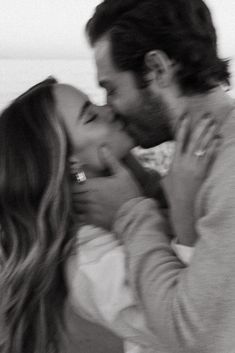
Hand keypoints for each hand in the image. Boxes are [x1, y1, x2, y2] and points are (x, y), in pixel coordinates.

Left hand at [72, 147, 141, 229]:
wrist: (134, 215)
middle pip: (72, 194)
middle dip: (72, 191)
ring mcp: (89, 210)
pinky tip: (80, 210)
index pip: (73, 183)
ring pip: (74, 205)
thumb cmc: (129, 193)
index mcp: (94, 186)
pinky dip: (76, 213)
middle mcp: (89, 198)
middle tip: (75, 188)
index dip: (72, 181)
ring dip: (74, 201)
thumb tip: (102, 147)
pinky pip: (78, 217)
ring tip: (77, 198)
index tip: (75, 179)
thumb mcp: (123, 174)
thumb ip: (111, 161)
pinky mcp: (92, 220)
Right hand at [163, 113, 220, 244]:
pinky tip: (218, 140)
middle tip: (207, 116)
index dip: (182, 128)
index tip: (186, 116)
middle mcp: (185, 163)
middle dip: (200, 127)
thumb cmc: (174, 195)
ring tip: (214, 124)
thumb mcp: (166, 180)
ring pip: (203, 147)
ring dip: (209, 134)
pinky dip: (214, 148)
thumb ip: (168, 169)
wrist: (184, 209)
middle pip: (194, 141)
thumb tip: (169, 163)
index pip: (179, 141)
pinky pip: (210, 157)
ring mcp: (195, 168)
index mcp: (175, 162)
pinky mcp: (204, 174)